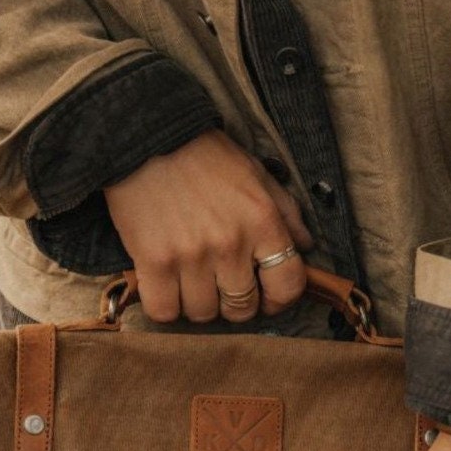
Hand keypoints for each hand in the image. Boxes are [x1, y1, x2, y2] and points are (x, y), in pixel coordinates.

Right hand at [102, 129, 314, 323]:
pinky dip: (165, 307)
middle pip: (242, 309)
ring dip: (198, 304)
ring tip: (191, 282)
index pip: (287, 286)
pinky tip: (165, 287)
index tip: (266, 297)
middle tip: (222, 287)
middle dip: (235, 303)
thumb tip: (305, 247)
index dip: (279, 300)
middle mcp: (230, 244)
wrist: (146, 136)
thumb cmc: (203, 156)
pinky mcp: (153, 262)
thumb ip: (285, 212)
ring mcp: (191, 256)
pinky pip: (165, 312)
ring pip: (203, 314)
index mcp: (261, 222)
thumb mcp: (255, 173)